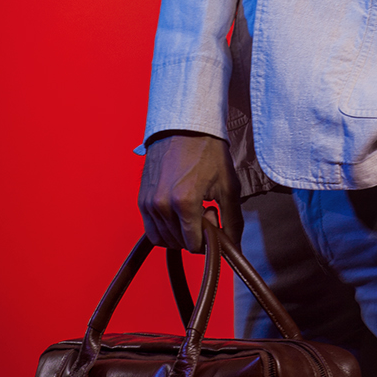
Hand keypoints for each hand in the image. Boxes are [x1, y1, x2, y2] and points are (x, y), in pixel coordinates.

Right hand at [138, 131, 243, 251]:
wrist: (184, 127)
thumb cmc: (208, 152)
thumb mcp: (228, 187)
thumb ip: (233, 222)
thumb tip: (235, 248)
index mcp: (184, 202)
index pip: (194, 245)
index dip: (208, 237)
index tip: (212, 214)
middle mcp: (162, 205)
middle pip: (179, 243)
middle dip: (195, 233)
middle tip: (204, 209)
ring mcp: (148, 203)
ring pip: (164, 239)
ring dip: (180, 232)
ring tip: (191, 208)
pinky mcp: (141, 199)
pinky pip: (151, 230)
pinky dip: (166, 228)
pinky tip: (177, 209)